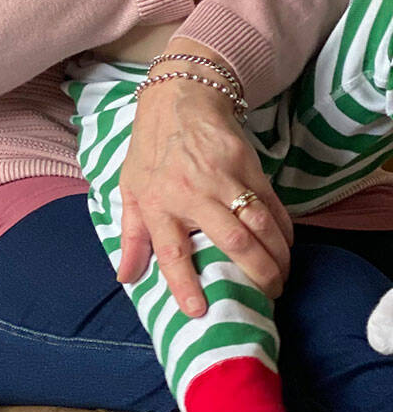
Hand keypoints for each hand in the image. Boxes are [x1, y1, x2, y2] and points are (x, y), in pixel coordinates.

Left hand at [118, 48, 291, 314]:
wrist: (178, 99)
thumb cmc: (150, 150)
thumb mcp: (130, 189)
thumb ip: (131, 237)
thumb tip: (125, 278)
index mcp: (157, 202)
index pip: (171, 252)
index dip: (184, 284)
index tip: (198, 312)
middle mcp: (191, 193)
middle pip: (233, 242)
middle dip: (257, 274)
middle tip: (268, 296)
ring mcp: (223, 178)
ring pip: (260, 225)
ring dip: (277, 257)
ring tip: (281, 279)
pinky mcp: (248, 165)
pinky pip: (273, 205)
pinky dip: (284, 230)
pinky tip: (286, 247)